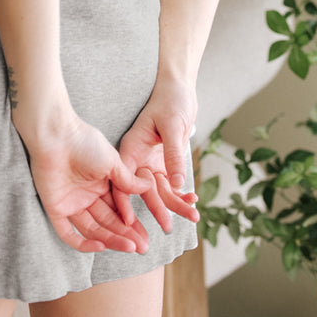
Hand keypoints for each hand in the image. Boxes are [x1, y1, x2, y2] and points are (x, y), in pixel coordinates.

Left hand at [23, 115, 151, 252]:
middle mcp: (86, 196)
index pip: (118, 210)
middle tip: (143, 248)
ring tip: (130, 248)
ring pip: (93, 229)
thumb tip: (148, 187)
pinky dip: (83, 243)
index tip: (146, 235)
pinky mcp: (55, 208)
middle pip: (108, 222)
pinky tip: (102, 246)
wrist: (55, 135)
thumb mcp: (112, 161)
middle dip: (126, 236)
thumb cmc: (83, 141)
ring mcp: (71, 203)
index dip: (132, 224)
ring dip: (111, 240)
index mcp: (100, 184)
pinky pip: (68, 233)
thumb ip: (127, 180)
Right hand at [111, 78, 199, 234]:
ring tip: (194, 216)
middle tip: (167, 227)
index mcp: (131, 147)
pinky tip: (193, 200)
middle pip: (143, 189)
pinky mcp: (163, 163)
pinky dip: (182, 193)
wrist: (180, 89)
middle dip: (156, 209)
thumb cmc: (172, 100)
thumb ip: (173, 156)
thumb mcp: (173, 126)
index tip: (129, 222)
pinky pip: (171, 184)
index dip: (123, 200)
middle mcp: (137, 158)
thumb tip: (177, 185)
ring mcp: (150, 162)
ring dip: (176, 204)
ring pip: (160, 190)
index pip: (122, 179)